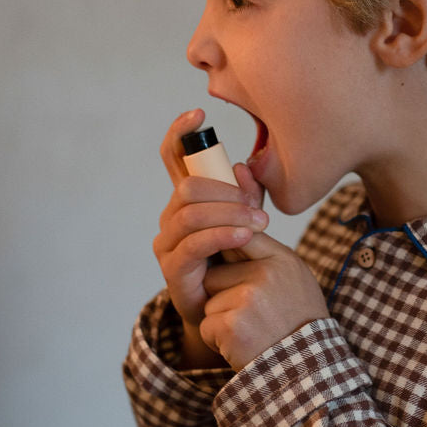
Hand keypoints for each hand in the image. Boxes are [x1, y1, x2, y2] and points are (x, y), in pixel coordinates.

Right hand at [154, 109, 269, 366]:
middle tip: (256, 207)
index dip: (179, 133)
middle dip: (224, 191)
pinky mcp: (173, 269)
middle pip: (187, 186)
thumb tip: (243, 167)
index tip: (198, 114)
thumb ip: (248, 196)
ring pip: (190, 214)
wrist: (232, 312)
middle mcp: (172, 217)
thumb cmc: (240, 262)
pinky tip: (244, 236)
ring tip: (258, 224)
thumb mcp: (250, 221)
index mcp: (189, 200)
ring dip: (228, 214)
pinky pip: (193, 245)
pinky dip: (221, 236)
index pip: (174, 158)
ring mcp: (168, 243)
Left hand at [200, 231, 328, 370]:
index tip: (228, 271)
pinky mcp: (232, 325)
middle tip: (250, 317)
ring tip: (250, 332)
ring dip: (220, 320)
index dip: (227, 255)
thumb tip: (232, 234)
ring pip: (208, 301)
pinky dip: (218, 340)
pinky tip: (242, 346)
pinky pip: (206, 325)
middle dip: (222, 296)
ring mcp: (248, 299)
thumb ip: (266, 257)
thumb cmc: (299, 325)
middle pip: (214, 274)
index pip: (238, 237)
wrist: (308, 371)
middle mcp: (266, 274)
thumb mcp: (294, 281)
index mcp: (281, 259)